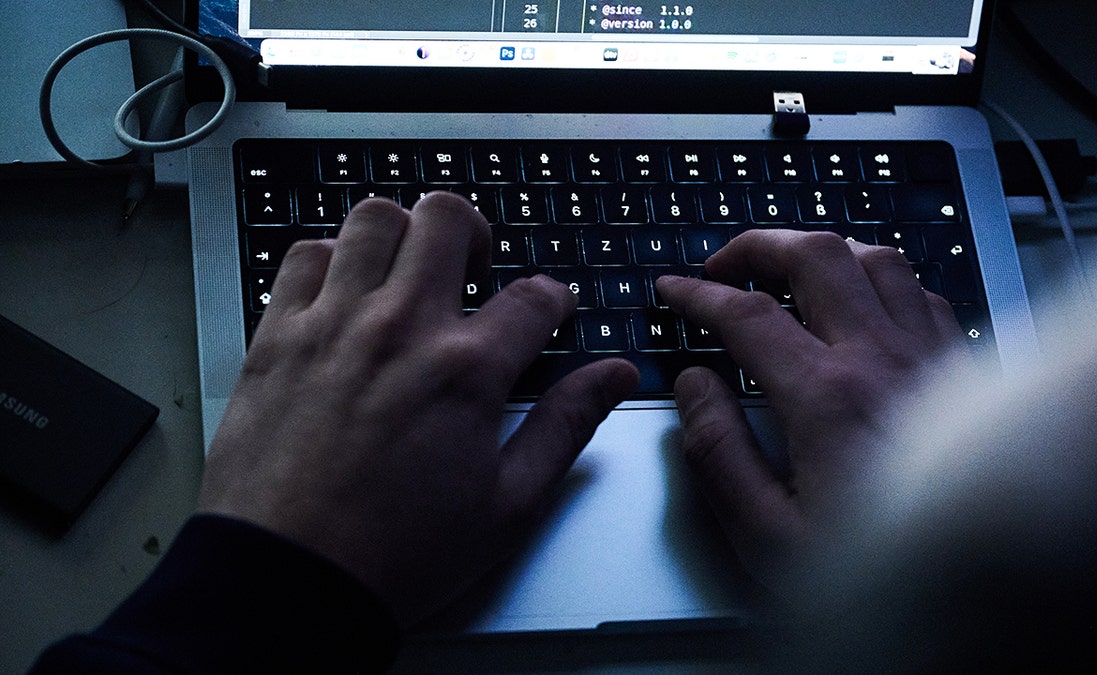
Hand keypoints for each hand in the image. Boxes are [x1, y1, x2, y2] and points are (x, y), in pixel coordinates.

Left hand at [198, 195, 638, 626]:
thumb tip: (613, 377)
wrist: (290, 583)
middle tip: (475, 268)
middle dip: (475, 232)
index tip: (547, 312)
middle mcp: (401, 330)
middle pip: (448, 219)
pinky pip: (302, 256)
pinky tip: (344, 291)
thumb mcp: (509, 505)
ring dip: (402, 233)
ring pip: (373, 219)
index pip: (533, 298)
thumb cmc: (395, 555)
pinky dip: (330, 258)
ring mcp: (333, 325)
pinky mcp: (277, 337)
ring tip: (408, 269)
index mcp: (467, 372)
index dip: (552, 299)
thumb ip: (567, 426)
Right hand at [655, 229, 964, 590]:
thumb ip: (719, 454)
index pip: (747, 314)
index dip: (698, 294)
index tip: (674, 290)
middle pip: (815, 257)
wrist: (996, 589)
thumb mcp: (770, 537)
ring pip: (875, 258)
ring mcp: (931, 356)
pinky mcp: (964, 370)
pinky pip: (921, 292)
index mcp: (828, 397)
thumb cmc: (888, 576)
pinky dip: (879, 278)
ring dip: (821, 250)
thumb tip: (695, 387)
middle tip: (723, 264)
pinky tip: (864, 301)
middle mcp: (883, 358)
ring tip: (787, 268)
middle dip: (757, 246)